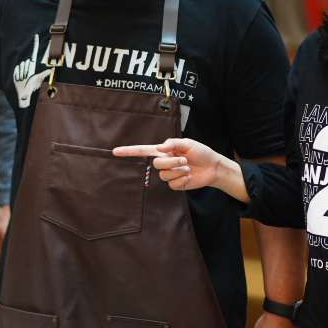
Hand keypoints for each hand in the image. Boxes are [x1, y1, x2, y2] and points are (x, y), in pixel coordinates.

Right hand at [112, 138, 226, 190]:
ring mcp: (169, 174)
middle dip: (171, 161)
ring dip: (178, 170)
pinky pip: (172, 184)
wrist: (212, 167)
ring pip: (164, 175)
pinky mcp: (175, 184)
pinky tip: (189, 175)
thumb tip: (160, 147)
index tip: (115, 152)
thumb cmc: (201, 152)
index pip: (142, 151)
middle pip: (156, 164)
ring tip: (188, 167)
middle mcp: (164, 162)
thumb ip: (172, 143)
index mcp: (164, 151)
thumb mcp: (187, 143)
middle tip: (184, 159)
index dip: (128, 152)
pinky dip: (182, 179)